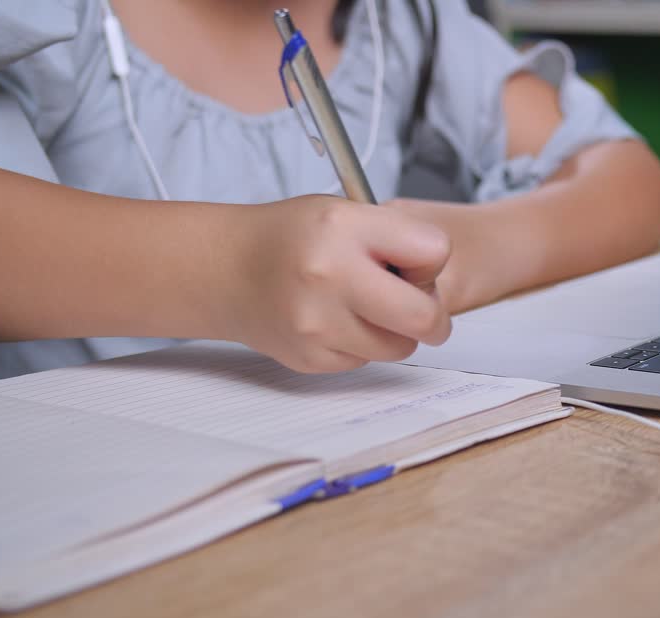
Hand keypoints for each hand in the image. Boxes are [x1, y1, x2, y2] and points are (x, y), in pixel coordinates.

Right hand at [220, 195, 451, 372]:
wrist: (224, 270)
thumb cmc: (293, 239)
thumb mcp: (345, 213)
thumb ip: (397, 238)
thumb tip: (435, 284)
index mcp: (344, 228)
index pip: (435, 252)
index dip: (429, 260)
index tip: (410, 260)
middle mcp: (330, 275)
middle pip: (425, 317)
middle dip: (432, 316)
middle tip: (418, 305)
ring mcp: (318, 323)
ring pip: (400, 347)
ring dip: (395, 332)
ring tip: (365, 306)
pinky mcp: (311, 357)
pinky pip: (366, 362)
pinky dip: (361, 345)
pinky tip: (335, 320)